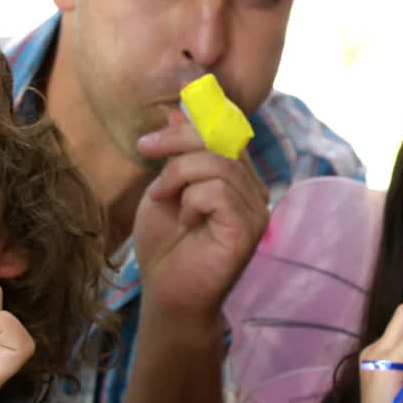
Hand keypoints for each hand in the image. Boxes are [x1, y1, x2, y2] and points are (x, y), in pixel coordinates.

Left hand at [134, 109, 269, 320]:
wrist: (166, 293)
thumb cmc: (165, 245)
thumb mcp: (165, 186)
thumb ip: (178, 151)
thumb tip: (180, 109)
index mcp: (237, 177)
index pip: (226, 130)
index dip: (190, 123)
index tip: (150, 140)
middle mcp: (254, 190)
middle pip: (223, 139)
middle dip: (178, 140)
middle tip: (146, 151)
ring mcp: (256, 210)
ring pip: (220, 164)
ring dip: (179, 174)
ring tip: (164, 199)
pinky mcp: (248, 230)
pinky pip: (219, 192)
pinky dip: (192, 199)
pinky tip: (186, 220)